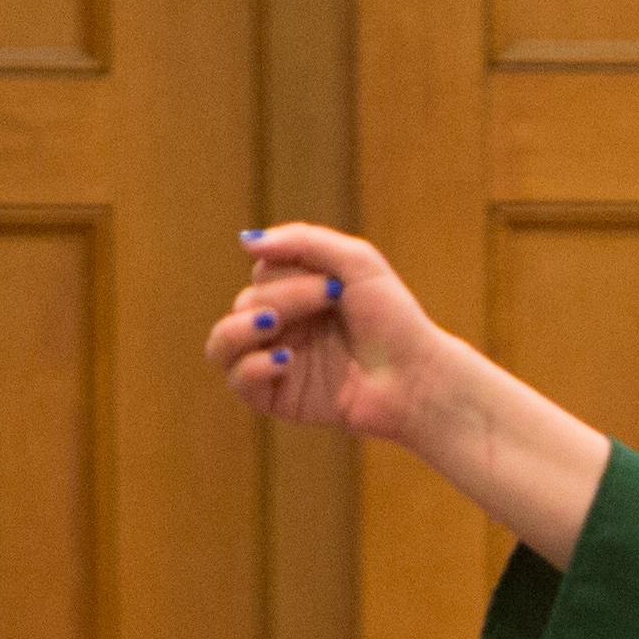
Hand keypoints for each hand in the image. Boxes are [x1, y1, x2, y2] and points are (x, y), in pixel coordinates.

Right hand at [211, 224, 465, 451]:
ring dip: (240, 328)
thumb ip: (302, 240)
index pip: (261, 273)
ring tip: (272, 325)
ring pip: (222, 343)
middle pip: (245, 304)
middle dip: (284, 296)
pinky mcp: (279, 398)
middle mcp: (285, 327)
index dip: (286, 270)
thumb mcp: (357, 260)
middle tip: (330, 297)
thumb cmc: (393, 318)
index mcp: (299, 294)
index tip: (332, 279)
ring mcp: (277, 363)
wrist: (416, 376)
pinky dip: (252, 367)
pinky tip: (285, 359)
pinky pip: (237, 382)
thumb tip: (245, 243)